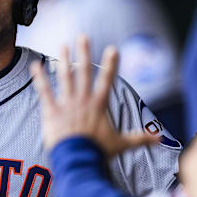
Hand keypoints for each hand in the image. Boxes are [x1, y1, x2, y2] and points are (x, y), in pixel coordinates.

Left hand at [31, 35, 158, 156]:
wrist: (78, 160)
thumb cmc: (99, 152)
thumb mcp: (121, 144)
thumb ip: (140, 138)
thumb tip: (160, 139)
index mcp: (99, 105)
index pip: (107, 80)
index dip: (111, 64)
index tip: (113, 48)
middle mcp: (83, 100)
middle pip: (84, 72)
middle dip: (84, 53)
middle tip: (83, 36)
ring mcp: (67, 104)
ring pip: (65, 77)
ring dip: (64, 61)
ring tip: (63, 46)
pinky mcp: (52, 111)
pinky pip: (44, 91)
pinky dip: (39, 78)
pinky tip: (35, 65)